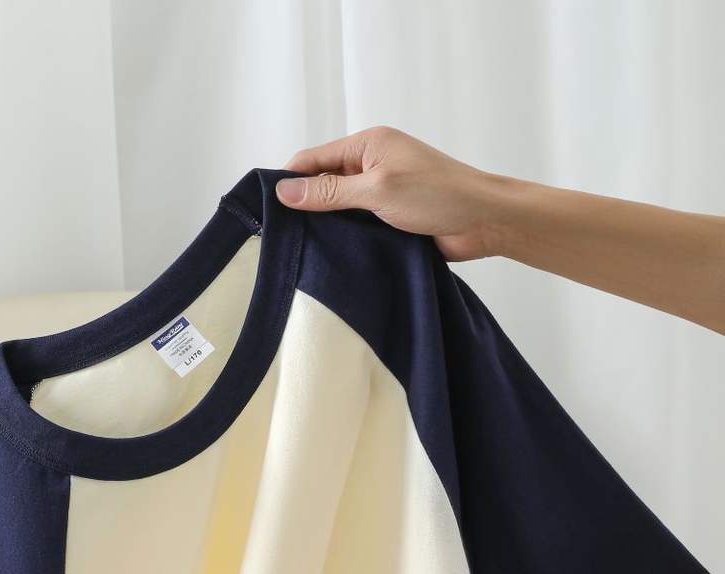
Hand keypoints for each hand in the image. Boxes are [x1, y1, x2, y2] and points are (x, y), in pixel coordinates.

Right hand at [276, 125, 507, 261]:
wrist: (484, 222)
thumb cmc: (437, 195)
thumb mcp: (377, 189)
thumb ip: (330, 191)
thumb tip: (284, 192)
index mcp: (368, 144)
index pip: (314, 158)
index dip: (289, 180)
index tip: (266, 208)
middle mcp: (371, 164)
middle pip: (323, 182)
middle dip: (304, 204)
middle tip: (280, 235)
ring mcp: (380, 192)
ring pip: (338, 207)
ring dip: (324, 224)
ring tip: (299, 248)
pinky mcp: (388, 217)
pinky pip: (356, 224)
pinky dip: (343, 236)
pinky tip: (328, 253)